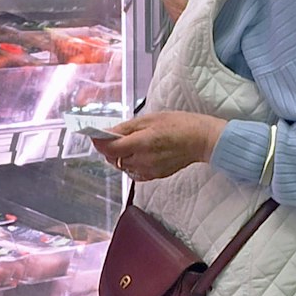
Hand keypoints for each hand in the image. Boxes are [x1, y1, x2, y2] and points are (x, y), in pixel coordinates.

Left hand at [93, 111, 226, 181]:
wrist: (201, 140)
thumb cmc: (179, 125)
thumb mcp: (150, 119)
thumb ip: (126, 128)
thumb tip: (108, 132)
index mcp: (142, 143)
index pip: (110, 148)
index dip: (99, 142)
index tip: (94, 135)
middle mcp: (143, 160)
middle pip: (114, 159)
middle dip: (110, 148)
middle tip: (116, 136)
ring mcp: (148, 170)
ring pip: (123, 166)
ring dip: (121, 156)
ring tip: (132, 143)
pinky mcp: (154, 176)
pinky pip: (134, 172)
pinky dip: (131, 163)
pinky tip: (140, 153)